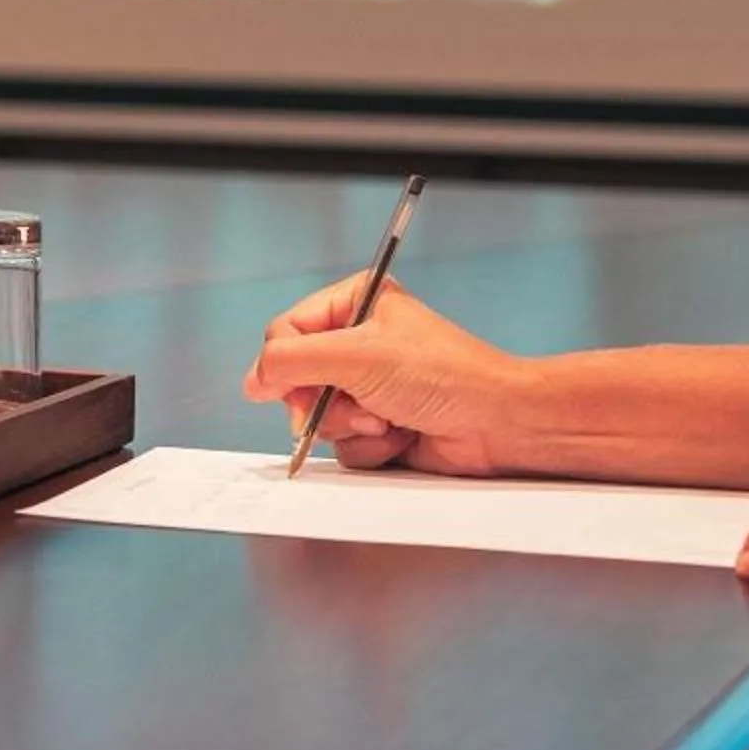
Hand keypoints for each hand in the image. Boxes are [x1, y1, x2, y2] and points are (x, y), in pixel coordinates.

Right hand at [240, 274, 528, 474]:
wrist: (496, 423)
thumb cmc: (442, 374)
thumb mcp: (358, 355)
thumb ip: (293, 361)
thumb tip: (252, 379)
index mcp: (355, 303)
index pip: (286, 332)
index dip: (282, 366)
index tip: (290, 391)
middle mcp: (359, 342)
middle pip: (297, 379)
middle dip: (322, 402)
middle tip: (349, 407)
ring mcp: (369, 386)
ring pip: (319, 417)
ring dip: (351, 425)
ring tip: (388, 419)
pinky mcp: (380, 425)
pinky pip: (345, 444)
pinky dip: (370, 446)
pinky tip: (402, 435)